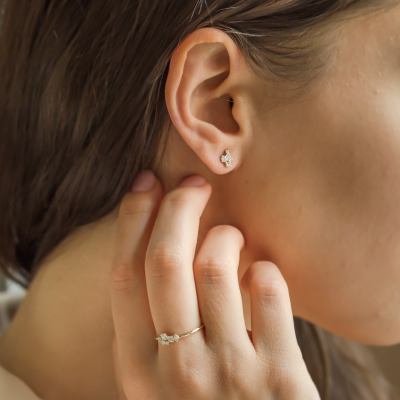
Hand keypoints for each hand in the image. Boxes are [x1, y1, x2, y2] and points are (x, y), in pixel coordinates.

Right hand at [110, 171, 319, 399]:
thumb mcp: (158, 377)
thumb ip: (151, 324)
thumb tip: (154, 245)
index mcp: (137, 366)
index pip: (124, 272)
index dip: (133, 217)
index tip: (146, 182)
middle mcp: (176, 367)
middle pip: (166, 258)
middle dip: (178, 205)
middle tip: (194, 185)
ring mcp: (229, 373)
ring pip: (217, 265)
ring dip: (226, 234)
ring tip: (232, 237)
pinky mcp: (280, 378)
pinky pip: (268, 290)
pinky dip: (266, 269)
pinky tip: (262, 275)